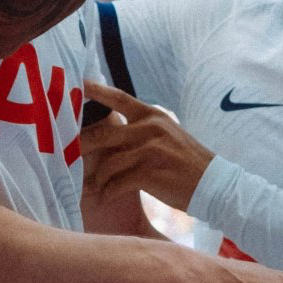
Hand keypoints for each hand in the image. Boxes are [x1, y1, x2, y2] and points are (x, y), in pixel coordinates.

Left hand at [81, 81, 214, 212]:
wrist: (215, 184)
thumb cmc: (187, 162)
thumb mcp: (168, 134)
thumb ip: (142, 129)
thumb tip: (111, 129)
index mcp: (153, 115)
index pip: (119, 98)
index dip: (97, 91)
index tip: (78, 85)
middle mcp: (150, 128)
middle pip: (103, 134)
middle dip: (82, 148)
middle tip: (66, 157)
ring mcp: (150, 150)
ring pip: (108, 163)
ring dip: (96, 179)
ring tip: (91, 188)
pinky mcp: (150, 173)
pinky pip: (117, 183)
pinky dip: (108, 192)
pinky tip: (105, 197)